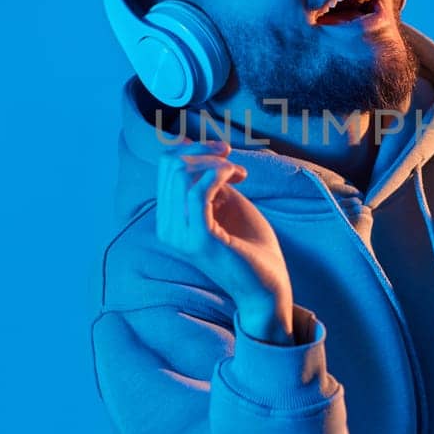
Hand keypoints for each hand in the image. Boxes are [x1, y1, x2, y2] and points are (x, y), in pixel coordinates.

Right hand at [155, 138, 294, 341]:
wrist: (267, 285)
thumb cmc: (250, 246)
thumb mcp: (225, 204)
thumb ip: (208, 182)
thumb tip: (200, 152)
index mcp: (169, 219)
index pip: (165, 168)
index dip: (195, 149)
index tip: (224, 152)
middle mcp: (167, 227)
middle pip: (170, 166)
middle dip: (205, 152)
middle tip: (233, 161)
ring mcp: (180, 235)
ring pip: (180, 174)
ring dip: (216, 163)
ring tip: (239, 173)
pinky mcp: (199, 240)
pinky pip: (197, 191)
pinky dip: (219, 174)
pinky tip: (238, 178)